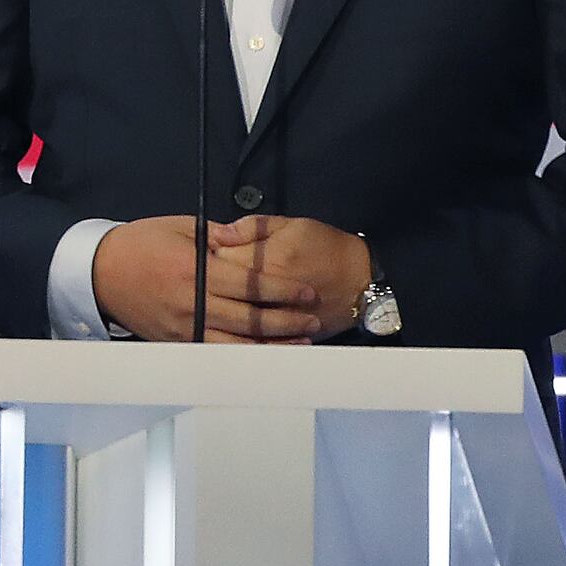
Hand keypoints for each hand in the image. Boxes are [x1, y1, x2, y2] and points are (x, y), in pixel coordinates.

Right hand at [91, 213, 331, 342]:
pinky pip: (217, 352)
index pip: (251, 286)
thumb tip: (246, 239)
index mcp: (195, 271)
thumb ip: (217, 235)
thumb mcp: (178, 227)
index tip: (307, 291)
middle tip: (312, 318)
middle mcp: (193, 303)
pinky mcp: (177, 341)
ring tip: (300, 342)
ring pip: (237, 343)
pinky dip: (244, 355)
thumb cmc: (139, 244)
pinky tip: (265, 354)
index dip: (283, 290)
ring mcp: (184, 327)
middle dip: (286, 320)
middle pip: (250, 318)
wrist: (98, 272)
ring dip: (272, 344)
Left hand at [212, 216, 372, 332]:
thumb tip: (219, 232)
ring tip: (217, 303)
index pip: (216, 261)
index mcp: (265, 261)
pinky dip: (241, 335)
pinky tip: (233, 326)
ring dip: (222, 312)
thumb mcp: (290, 225)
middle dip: (208, 286)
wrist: (363, 281)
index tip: (202, 255)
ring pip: (234, 320)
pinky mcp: (285, 334)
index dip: (205, 258)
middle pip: (219, 293)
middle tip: (207, 280)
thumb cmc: (328, 249)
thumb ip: (250, 227)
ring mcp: (276, 317)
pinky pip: (254, 340)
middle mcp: (267, 293)